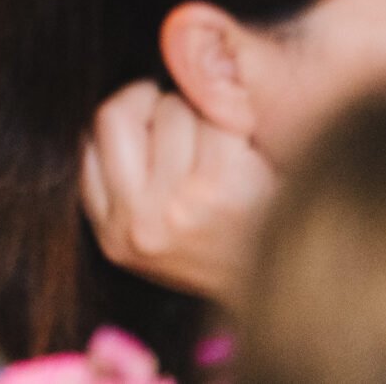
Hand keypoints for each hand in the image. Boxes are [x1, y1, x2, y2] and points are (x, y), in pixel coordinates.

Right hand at [79, 80, 276, 303]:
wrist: (297, 286)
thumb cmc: (228, 246)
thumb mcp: (154, 231)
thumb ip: (125, 177)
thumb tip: (126, 99)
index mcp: (112, 236)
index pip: (88, 139)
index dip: (127, 120)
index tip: (155, 124)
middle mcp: (136, 223)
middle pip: (118, 113)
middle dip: (156, 108)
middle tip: (194, 133)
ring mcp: (176, 205)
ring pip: (169, 109)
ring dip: (200, 112)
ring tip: (227, 150)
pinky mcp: (219, 185)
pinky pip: (212, 116)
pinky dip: (234, 122)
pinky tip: (251, 151)